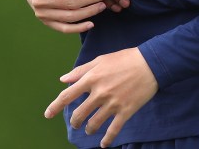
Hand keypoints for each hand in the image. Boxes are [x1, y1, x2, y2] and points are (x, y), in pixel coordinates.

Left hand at [44, 48, 158, 147]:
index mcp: (92, 78)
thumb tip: (63, 79)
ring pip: (93, 124)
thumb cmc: (125, 59)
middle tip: (76, 123)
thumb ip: (81, 70)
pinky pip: (113, 130)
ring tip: (89, 129)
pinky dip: (107, 139)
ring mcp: (112, 103)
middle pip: (79, 114)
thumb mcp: (101, 60)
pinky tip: (104, 144)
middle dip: (75, 121)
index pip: (68, 96)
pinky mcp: (125, 111)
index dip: (55, 106)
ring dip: (88, 129)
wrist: (151, 63)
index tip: (48, 114)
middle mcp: (99, 93)